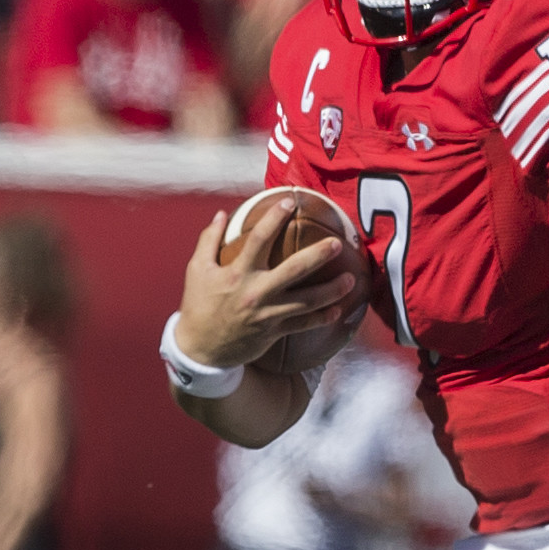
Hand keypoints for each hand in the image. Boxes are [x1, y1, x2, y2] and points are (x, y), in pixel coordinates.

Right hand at [172, 200, 357, 369]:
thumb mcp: (197, 270)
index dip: (273, 218)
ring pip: (307, 301)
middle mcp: (256, 292)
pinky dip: (323, 318)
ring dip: (332, 291)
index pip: (258, 239)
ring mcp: (268, 314)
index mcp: (236, 273)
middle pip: (294, 270)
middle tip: (338, 244)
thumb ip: (209, 240)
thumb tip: (223, 214)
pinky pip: (305, 325)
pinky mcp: (275, 332)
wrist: (201, 348)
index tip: (289, 201)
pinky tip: (340, 310)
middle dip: (318, 255)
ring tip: (351, 279)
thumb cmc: (199, 304)